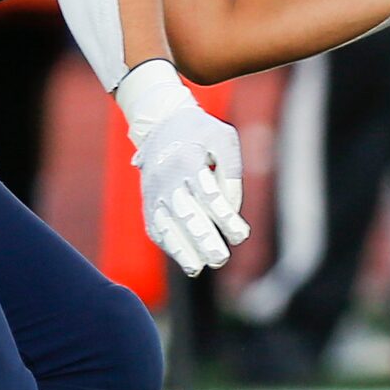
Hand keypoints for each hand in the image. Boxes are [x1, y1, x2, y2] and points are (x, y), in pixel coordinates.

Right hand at [120, 63, 247, 275]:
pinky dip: (168, 244)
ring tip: (197, 268)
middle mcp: (167, 178)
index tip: (241, 235)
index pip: (208, 195)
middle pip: (185, 214)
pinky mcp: (148, 201)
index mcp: (187, 159)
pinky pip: (155, 226)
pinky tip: (185, 259)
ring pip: (165, 224)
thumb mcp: (224, 139)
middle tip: (220, 259)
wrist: (161, 121)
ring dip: (181, 248)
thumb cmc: (201, 131)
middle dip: (203, 239)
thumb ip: (230, 172)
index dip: (225, 218)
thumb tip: (231, 210)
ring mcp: (153, 191)